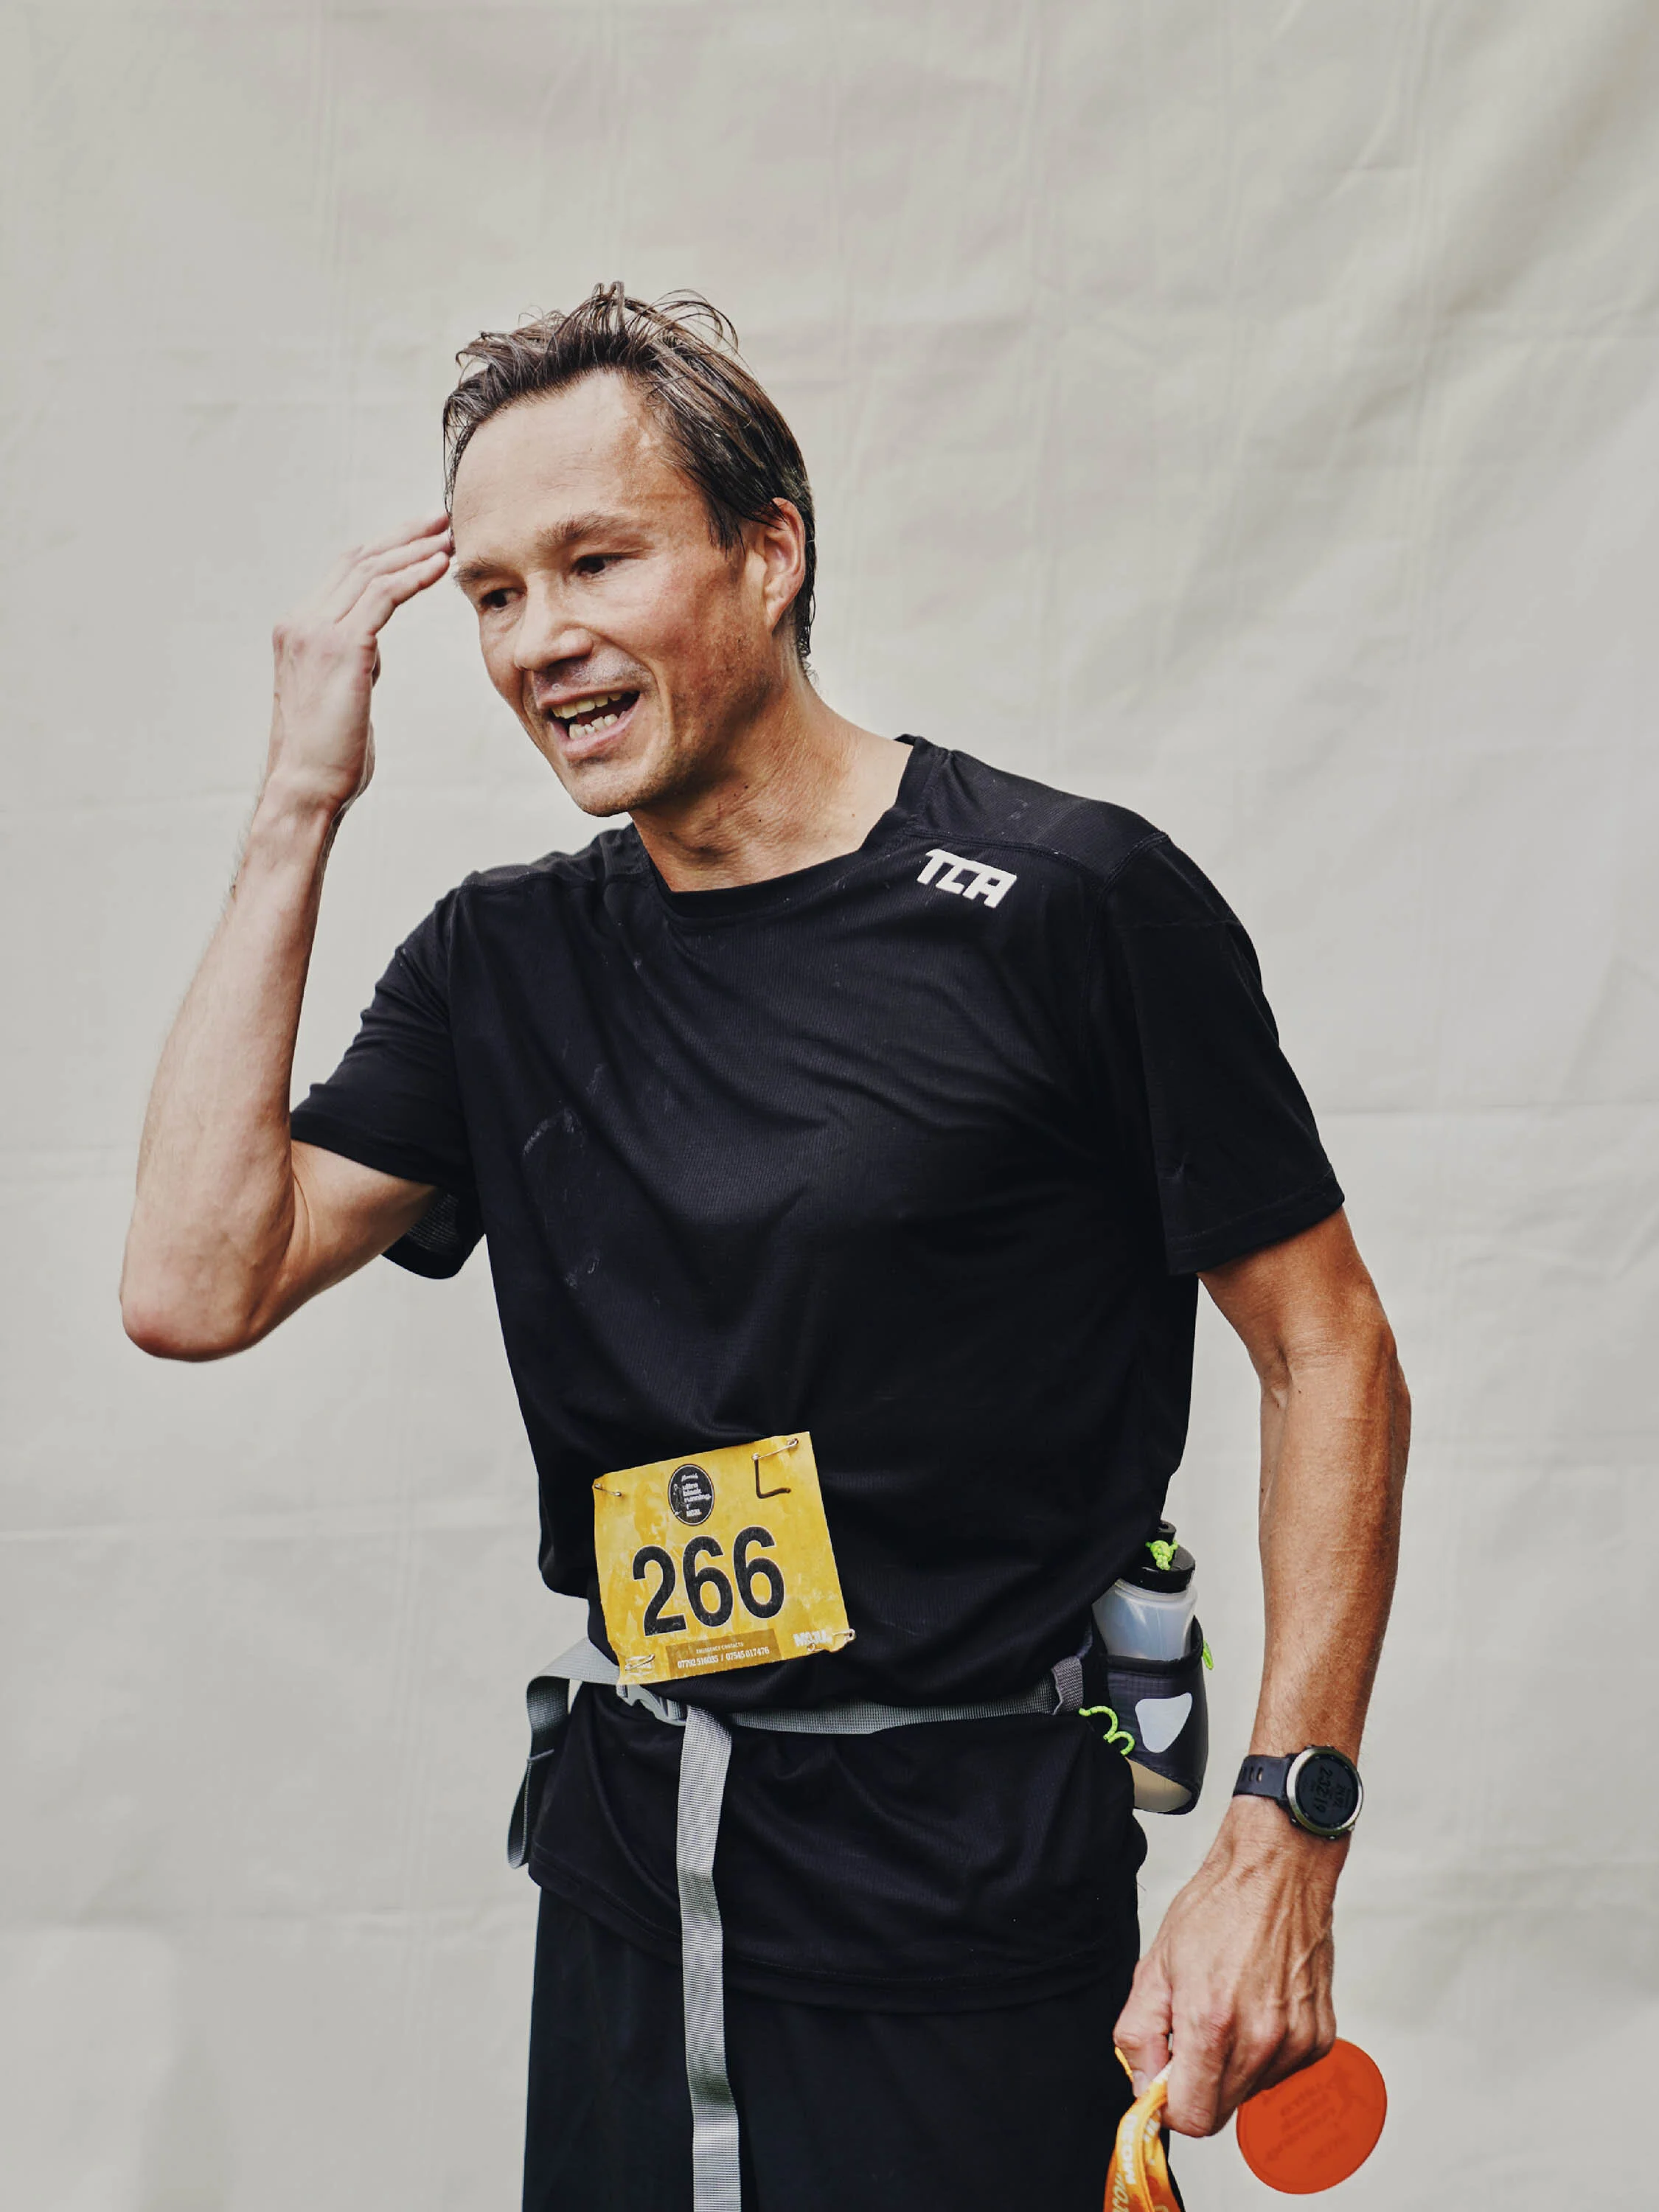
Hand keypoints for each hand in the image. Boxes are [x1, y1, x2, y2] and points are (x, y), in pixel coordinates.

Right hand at [264, 512, 452, 814]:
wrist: (307, 787)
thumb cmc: (330, 756)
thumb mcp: (340, 695)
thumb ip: (353, 663)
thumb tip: (372, 650)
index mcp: (297, 629)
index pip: (344, 574)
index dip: (385, 551)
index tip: (421, 538)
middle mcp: (301, 622)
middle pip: (357, 560)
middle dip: (403, 537)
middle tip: (441, 520)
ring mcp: (315, 631)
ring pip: (371, 572)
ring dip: (415, 549)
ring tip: (450, 536)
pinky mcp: (341, 647)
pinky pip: (383, 596)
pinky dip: (414, 576)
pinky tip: (441, 565)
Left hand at [1114, 1796, 1341, 2135]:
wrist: (1277, 1872)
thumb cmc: (1221, 1906)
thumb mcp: (1155, 1963)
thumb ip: (1138, 2032)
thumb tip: (1141, 2083)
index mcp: (1213, 2022)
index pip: (1191, 2117)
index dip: (1167, 2104)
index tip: (1161, 2081)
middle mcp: (1261, 2040)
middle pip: (1220, 2111)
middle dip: (1196, 2083)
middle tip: (1189, 2033)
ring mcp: (1296, 2041)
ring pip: (1250, 2091)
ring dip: (1230, 2066)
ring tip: (1227, 2007)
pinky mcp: (1320, 2037)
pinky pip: (1281, 2070)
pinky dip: (1263, 2051)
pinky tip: (1256, 2005)